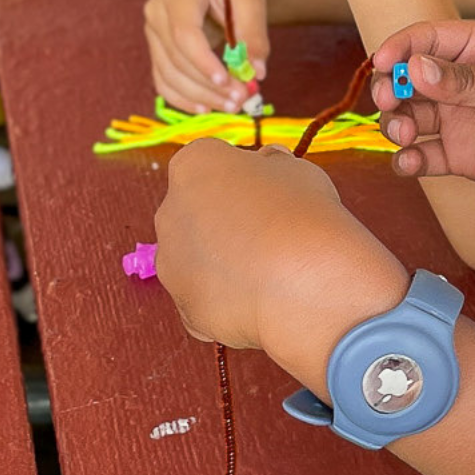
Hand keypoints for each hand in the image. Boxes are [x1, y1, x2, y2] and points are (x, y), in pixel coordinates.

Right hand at [143, 0, 268, 115]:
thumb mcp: (252, 2)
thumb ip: (255, 35)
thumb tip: (256, 73)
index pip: (184, 33)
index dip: (203, 62)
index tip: (228, 82)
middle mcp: (157, 12)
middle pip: (176, 58)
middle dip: (208, 85)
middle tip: (241, 100)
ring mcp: (153, 33)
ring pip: (169, 75)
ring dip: (200, 96)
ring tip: (232, 106)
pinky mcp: (157, 51)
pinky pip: (164, 81)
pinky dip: (185, 98)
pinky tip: (207, 108)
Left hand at [153, 141, 407, 377]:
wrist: (305, 283)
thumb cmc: (303, 216)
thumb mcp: (298, 169)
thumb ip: (273, 166)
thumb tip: (268, 167)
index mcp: (193, 166)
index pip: (210, 165)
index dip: (244, 179)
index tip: (271, 193)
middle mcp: (169, 212)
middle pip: (196, 213)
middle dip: (227, 222)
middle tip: (271, 234)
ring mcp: (172, 265)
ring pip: (198, 261)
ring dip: (225, 263)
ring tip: (272, 273)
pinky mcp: (186, 309)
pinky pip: (207, 300)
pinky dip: (229, 301)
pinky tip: (264, 300)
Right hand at [368, 22, 474, 205]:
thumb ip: (465, 82)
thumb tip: (416, 68)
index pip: (427, 39)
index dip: (400, 48)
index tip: (382, 64)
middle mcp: (465, 82)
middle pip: (410, 79)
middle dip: (391, 89)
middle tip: (387, 103)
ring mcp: (464, 119)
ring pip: (411, 116)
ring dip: (396, 123)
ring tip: (403, 133)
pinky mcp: (466, 156)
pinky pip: (426, 155)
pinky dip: (410, 159)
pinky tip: (408, 162)